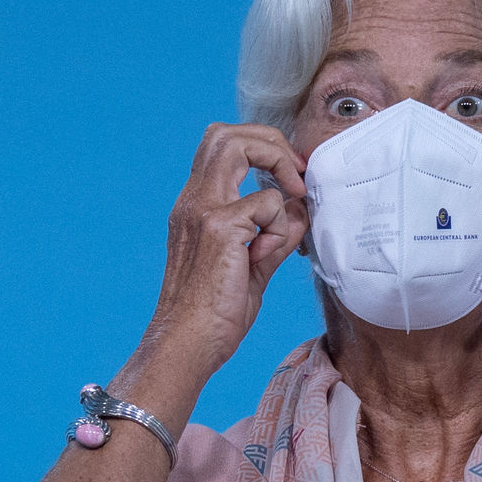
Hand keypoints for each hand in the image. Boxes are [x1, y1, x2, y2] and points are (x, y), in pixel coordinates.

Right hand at [146, 122, 308, 379]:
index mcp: (195, 208)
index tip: (290, 179)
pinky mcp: (219, 231)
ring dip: (275, 162)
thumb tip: (297, 214)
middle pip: (225, 133)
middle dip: (270, 141)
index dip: (261, 148)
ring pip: (236, 146)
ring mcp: (203, 212)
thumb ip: (271, 237)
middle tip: (296, 174)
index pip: (220, 147)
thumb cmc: (212, 318)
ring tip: (293, 195)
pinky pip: (266, 203)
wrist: (184, 348)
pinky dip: (279, 223)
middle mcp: (193, 202)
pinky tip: (268, 255)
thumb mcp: (249, 269)